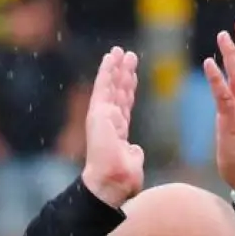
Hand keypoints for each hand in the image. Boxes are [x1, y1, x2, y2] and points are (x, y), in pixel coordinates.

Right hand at [80, 47, 143, 208]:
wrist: (110, 183)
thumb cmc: (122, 181)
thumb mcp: (132, 163)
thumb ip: (133, 154)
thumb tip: (136, 150)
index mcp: (117, 134)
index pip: (124, 107)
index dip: (128, 91)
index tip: (132, 76)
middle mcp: (108, 123)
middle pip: (118, 93)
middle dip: (123, 74)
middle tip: (129, 56)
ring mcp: (102, 117)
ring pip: (111, 87)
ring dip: (116, 68)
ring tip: (121, 51)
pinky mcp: (98, 113)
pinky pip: (103, 87)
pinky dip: (106, 71)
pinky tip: (110, 57)